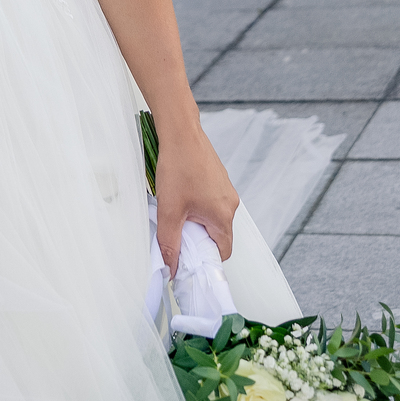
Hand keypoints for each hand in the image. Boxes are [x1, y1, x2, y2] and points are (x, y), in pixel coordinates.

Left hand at [154, 123, 238, 267]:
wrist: (181, 132)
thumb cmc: (178, 166)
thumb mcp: (169, 211)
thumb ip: (170, 244)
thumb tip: (171, 268)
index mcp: (223, 215)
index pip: (222, 252)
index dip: (203, 259)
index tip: (186, 260)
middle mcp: (230, 203)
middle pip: (217, 235)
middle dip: (196, 239)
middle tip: (176, 233)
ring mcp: (225, 190)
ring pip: (212, 218)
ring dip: (195, 221)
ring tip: (175, 210)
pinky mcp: (218, 179)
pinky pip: (210, 202)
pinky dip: (196, 206)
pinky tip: (180, 195)